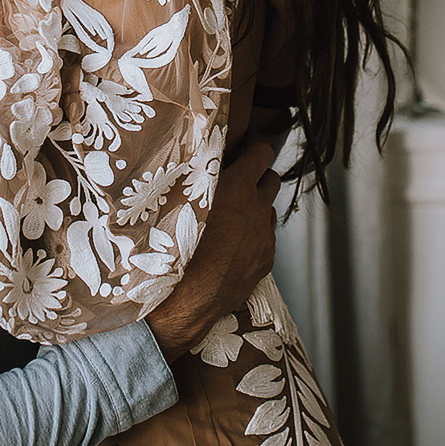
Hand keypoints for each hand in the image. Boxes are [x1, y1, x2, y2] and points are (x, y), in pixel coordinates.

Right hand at [145, 140, 280, 361]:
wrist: (182, 301)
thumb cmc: (172, 248)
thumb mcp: (175, 200)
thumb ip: (193, 176)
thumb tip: (193, 158)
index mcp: (236, 188)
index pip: (261, 152)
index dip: (254, 144)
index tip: (247, 144)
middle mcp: (257, 210)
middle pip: (271, 179)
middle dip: (257, 175)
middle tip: (238, 179)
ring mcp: (264, 238)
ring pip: (269, 211)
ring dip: (256, 208)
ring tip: (232, 215)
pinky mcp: (265, 261)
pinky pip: (265, 239)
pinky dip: (254, 235)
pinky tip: (232, 244)